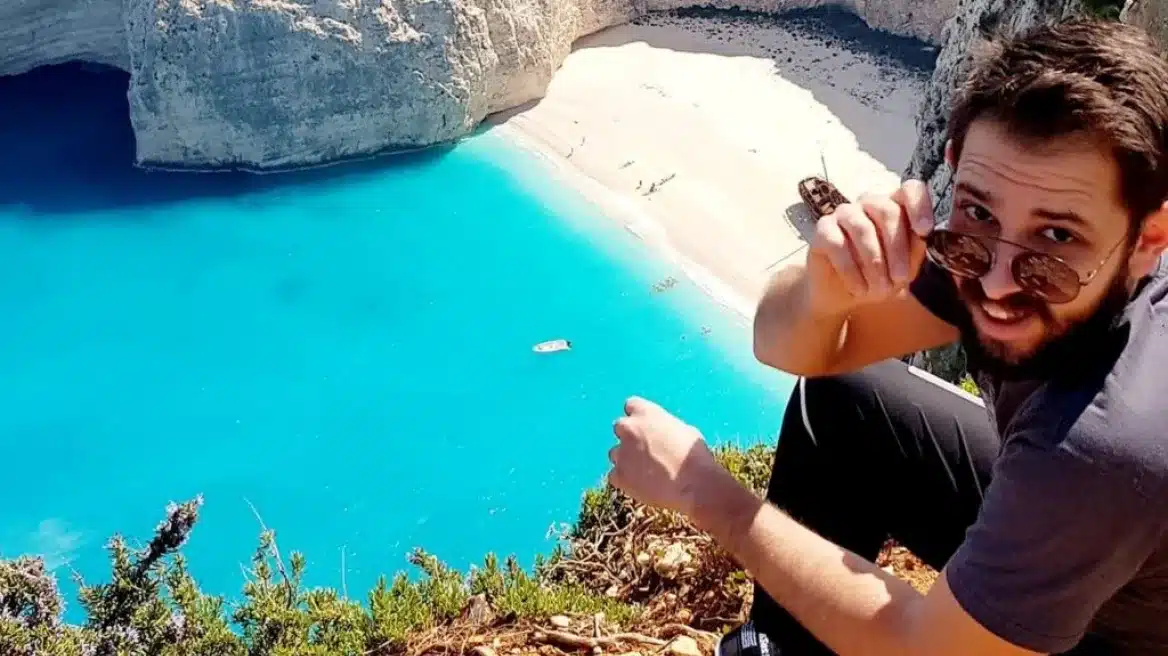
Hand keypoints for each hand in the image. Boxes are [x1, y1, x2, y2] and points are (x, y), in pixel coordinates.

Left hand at [606, 397, 723, 515]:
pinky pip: (615, 475)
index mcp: (646, 412)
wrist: (693, 485)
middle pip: (620, 427)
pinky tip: (642, 485)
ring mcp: (621, 452)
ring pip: (615, 453)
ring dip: (626, 459)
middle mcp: (629, 428)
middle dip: (630, 437)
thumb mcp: (684, 430)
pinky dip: (625, 480)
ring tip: (647, 472)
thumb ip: (664, 427)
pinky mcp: (619, 475)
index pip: (631, 405)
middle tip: (645, 450)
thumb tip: (661, 434)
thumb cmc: (694, 456)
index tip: (645, 427)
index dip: (639, 417)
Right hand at [806, 179, 934, 316]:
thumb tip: (925, 236)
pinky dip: (851, 271)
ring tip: (879, 289)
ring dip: (874, 262)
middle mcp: (869, 203)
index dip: (919, 206)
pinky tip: (859, 289)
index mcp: (895, 206)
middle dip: (897, 248)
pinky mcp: (823, 229)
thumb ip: (916, 249)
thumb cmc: (879, 277)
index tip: (924, 232)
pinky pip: (838, 244)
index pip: (910, 189)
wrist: (843, 297)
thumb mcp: (905, 267)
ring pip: (863, 228)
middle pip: (887, 211)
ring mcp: (844, 213)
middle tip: (900, 279)